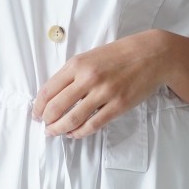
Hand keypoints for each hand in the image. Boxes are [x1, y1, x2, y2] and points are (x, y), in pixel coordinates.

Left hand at [32, 32, 168, 139]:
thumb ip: (73, 73)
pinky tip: (75, 133)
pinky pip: (93, 124)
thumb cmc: (120, 55)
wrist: (152, 54)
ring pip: (73, 119)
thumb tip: (54, 95)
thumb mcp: (91, 56)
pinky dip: (80, 132)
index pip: (48, 90)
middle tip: (45, 127)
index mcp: (77, 64)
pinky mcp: (118, 105)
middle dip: (47, 121)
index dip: (38, 106)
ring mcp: (104, 93)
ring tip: (55, 133)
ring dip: (60, 129)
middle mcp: (88, 78)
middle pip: (56, 107)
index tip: (36, 114)